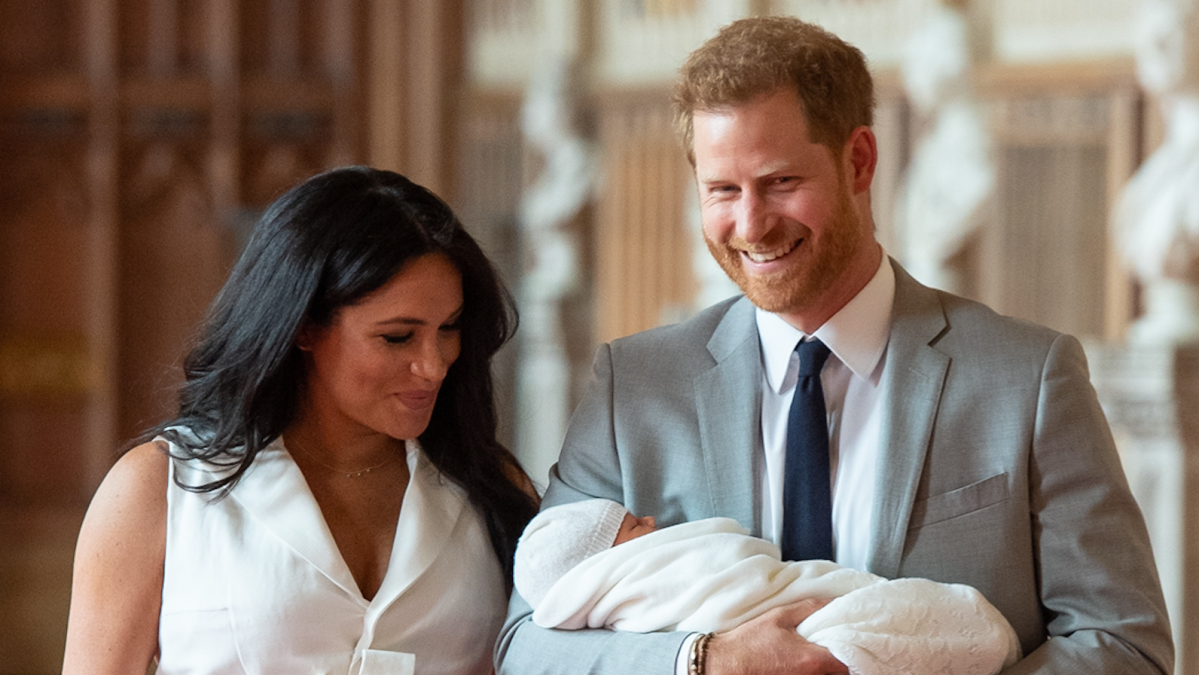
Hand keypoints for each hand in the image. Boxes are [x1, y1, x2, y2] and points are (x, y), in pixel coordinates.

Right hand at [705, 599, 847, 674]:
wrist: (725, 665)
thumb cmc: (748, 643)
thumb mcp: (779, 616)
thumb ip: (810, 608)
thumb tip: (833, 602)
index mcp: (813, 660)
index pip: (849, 662)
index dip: (855, 651)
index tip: (854, 641)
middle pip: (841, 673)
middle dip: (844, 662)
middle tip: (841, 646)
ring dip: (830, 667)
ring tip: (826, 654)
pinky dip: (816, 672)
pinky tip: (806, 662)